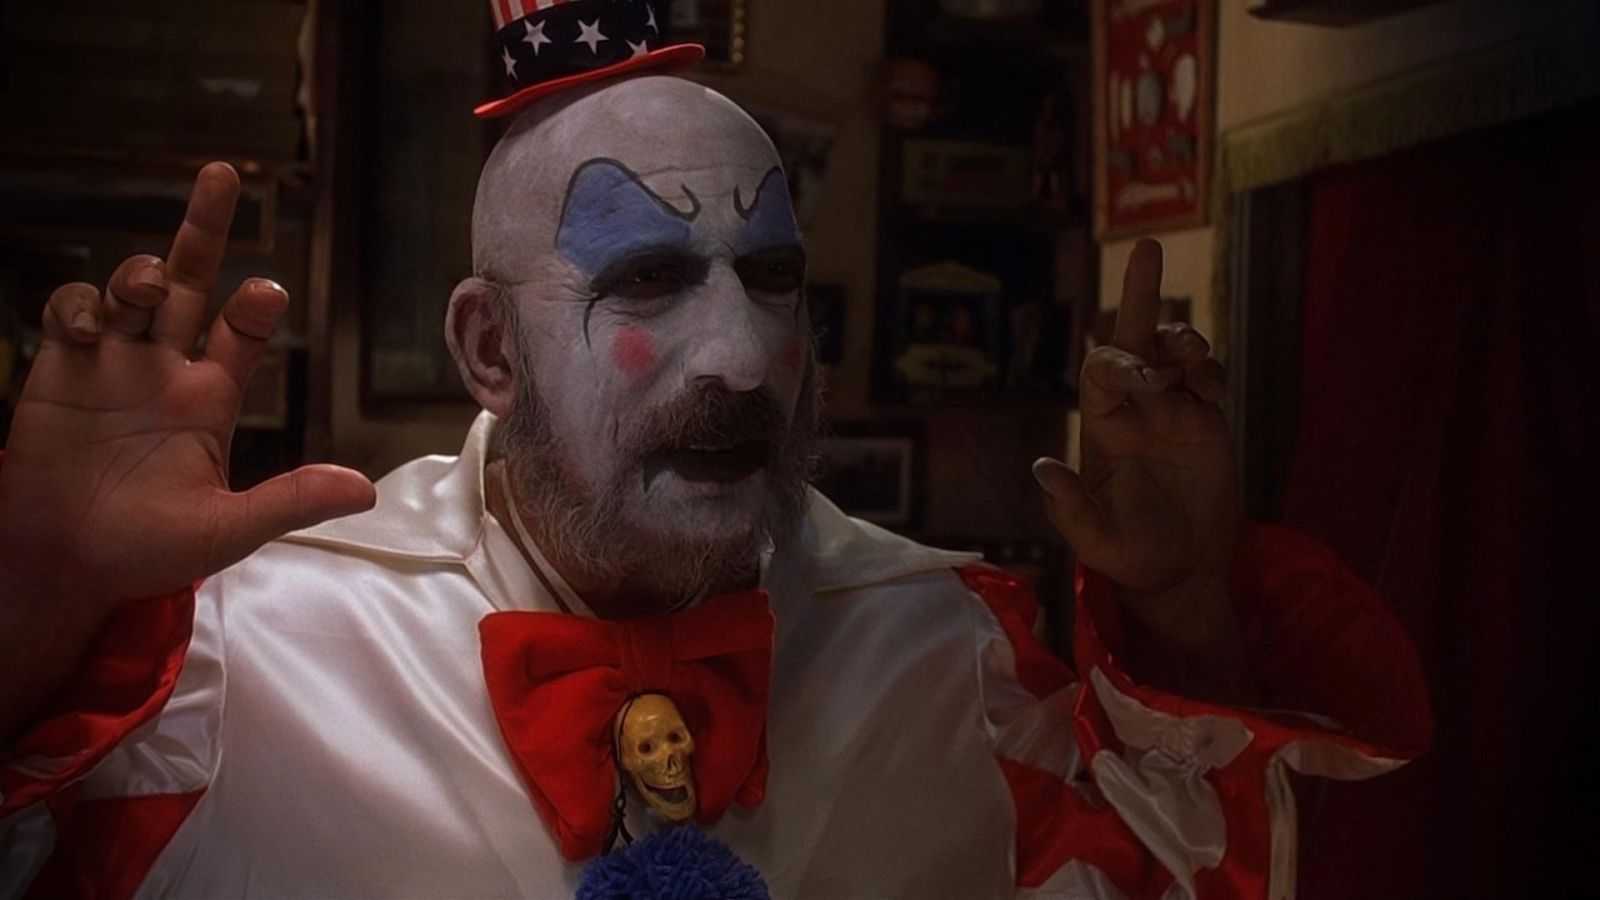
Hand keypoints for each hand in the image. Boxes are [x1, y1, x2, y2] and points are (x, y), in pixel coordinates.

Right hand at [0, 163, 374, 617]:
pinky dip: (79, 307)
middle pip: (191, 281)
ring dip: (143, 273)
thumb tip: (365, 489)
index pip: (241, 331)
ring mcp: (112, 365)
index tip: (264, 293)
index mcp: (210, 399)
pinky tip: (87, 332)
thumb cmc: (145, 551)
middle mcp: (165, 370)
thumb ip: (289, 501)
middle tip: (224, 175)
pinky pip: (71, 312)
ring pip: (134, 288)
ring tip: (150, 289)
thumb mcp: (227, 530)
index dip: (254, 306)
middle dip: (205, 228)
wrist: (61, 567)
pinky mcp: (59, 371)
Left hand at [1034, 239, 1240, 645]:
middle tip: (1147, 246)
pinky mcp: (1208, 424)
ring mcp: (1174, 412)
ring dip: (1186, 340)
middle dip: (1141, 292)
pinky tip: (1211, 391)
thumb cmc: (1131, 559)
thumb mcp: (1095, 542)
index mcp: (1104, 428)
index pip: (1104, 372)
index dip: (1122, 365)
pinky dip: (1211, 371)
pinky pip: (1208, 379)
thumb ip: (1070, 507)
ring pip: (1177, 353)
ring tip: (1193, 356)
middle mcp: (1137, 410)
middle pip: (1136, 338)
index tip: (1150, 382)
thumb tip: (1041, 465)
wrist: (1184, 574)